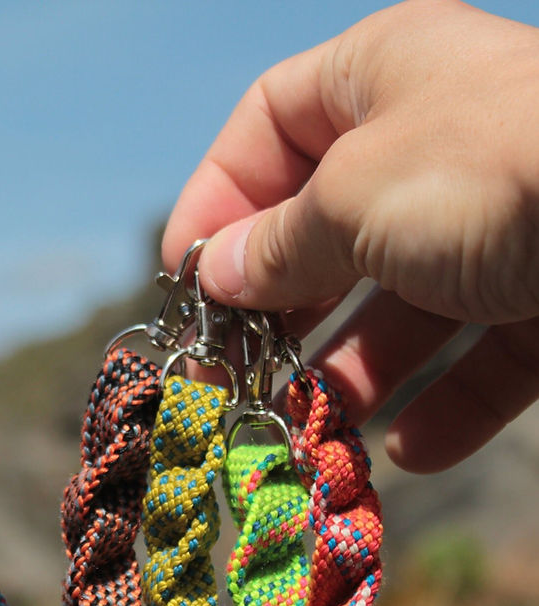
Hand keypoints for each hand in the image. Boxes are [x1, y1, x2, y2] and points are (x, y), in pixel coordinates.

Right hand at [164, 0, 538, 471]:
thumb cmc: (489, 171)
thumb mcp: (350, 199)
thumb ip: (273, 244)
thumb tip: (211, 275)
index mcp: (381, 82)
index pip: (265, 128)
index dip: (214, 200)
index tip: (183, 279)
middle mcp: (436, 147)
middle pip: (326, 233)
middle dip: (278, 308)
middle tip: (230, 373)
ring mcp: (497, 224)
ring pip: (399, 308)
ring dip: (351, 373)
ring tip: (312, 421)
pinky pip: (481, 357)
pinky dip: (444, 408)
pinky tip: (413, 448)